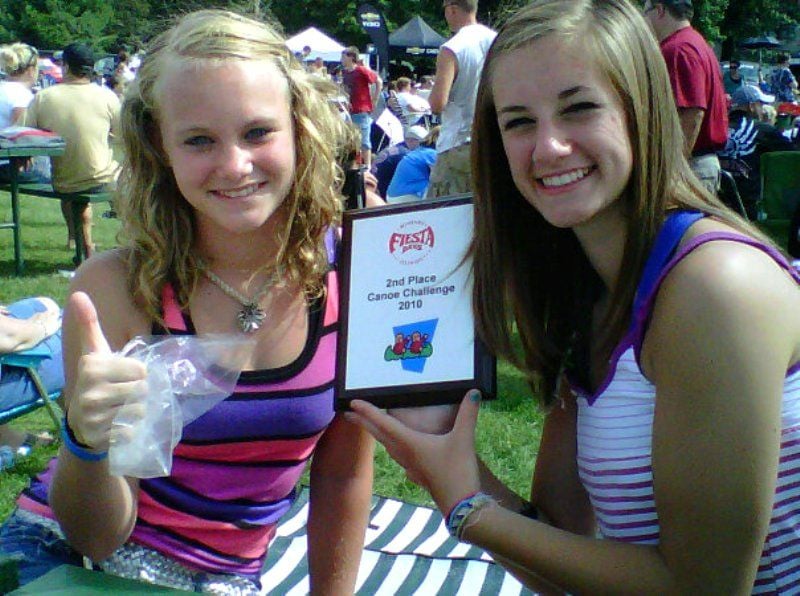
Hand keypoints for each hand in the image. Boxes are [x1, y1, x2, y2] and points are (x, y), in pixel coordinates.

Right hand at [67, 292, 147, 451]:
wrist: (81, 422)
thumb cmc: (96, 380)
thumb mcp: (93, 351)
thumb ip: (89, 324)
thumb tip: (78, 294)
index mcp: (92, 366)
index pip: (142, 370)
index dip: (139, 375)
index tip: (124, 377)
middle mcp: (90, 389)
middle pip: (143, 389)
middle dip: (138, 393)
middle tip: (123, 394)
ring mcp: (93, 415)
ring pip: (139, 410)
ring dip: (135, 410)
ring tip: (119, 408)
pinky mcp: (98, 435)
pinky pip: (131, 429)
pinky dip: (129, 428)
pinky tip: (116, 424)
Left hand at [346, 392, 482, 513]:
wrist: (462, 507)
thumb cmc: (459, 472)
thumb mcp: (464, 439)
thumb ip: (468, 414)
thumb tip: (475, 391)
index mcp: (410, 443)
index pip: (384, 424)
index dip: (368, 411)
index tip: (352, 403)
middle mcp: (405, 454)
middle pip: (379, 435)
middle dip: (363, 423)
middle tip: (347, 413)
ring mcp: (411, 467)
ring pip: (388, 447)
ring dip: (377, 435)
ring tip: (371, 427)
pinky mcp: (419, 475)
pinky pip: (399, 458)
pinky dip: (393, 448)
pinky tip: (398, 451)